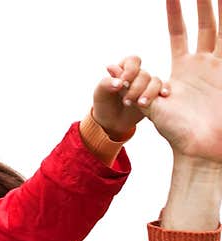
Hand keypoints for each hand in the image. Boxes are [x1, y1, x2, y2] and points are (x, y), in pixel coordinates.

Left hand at [92, 55, 168, 140]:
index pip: (132, 61)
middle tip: (126, 101)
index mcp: (123, 69)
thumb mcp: (100, 93)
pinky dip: (164, 90)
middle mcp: (137, 74)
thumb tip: (119, 82)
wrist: (111, 121)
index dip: (130, 69)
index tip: (123, 82)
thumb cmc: (103, 103)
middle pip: (144, 74)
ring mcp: (147, 84)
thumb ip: (106, 83)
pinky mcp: (155, 94)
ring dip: (149, 92)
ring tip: (141, 104)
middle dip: (136, 88)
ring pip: (155, 81)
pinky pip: (163, 88)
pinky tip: (163, 95)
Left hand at [143, 0, 221, 162]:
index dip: (175, 14)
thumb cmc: (176, 132)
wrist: (199, 148)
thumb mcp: (150, 105)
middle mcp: (204, 63)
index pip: (179, 32)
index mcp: (184, 68)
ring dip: (219, 10)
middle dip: (201, 4)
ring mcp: (219, 67)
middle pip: (204, 25)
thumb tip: (109, 70)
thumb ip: (133, 85)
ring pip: (220, 30)